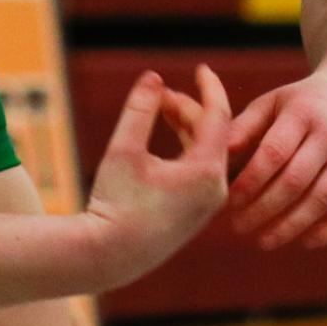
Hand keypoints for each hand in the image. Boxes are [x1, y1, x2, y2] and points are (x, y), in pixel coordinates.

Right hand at [84, 65, 230, 287]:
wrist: (107, 257)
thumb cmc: (114, 203)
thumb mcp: (123, 150)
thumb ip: (140, 111)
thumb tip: (153, 77)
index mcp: (206, 172)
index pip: (219, 117)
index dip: (210, 88)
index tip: (201, 68)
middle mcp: (215, 190)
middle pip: (212, 135)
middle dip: (188, 109)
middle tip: (161, 93)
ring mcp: (207, 204)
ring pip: (205, 153)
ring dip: (186, 128)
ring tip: (162, 107)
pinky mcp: (195, 214)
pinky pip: (200, 170)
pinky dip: (186, 149)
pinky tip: (168, 136)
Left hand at [225, 67, 326, 249]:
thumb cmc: (302, 103)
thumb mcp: (272, 102)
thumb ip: (243, 128)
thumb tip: (217, 158)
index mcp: (303, 113)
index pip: (274, 153)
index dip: (250, 181)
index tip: (230, 202)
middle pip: (296, 181)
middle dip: (263, 209)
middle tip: (238, 226)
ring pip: (322, 200)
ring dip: (290, 227)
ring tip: (262, 241)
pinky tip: (303, 241)